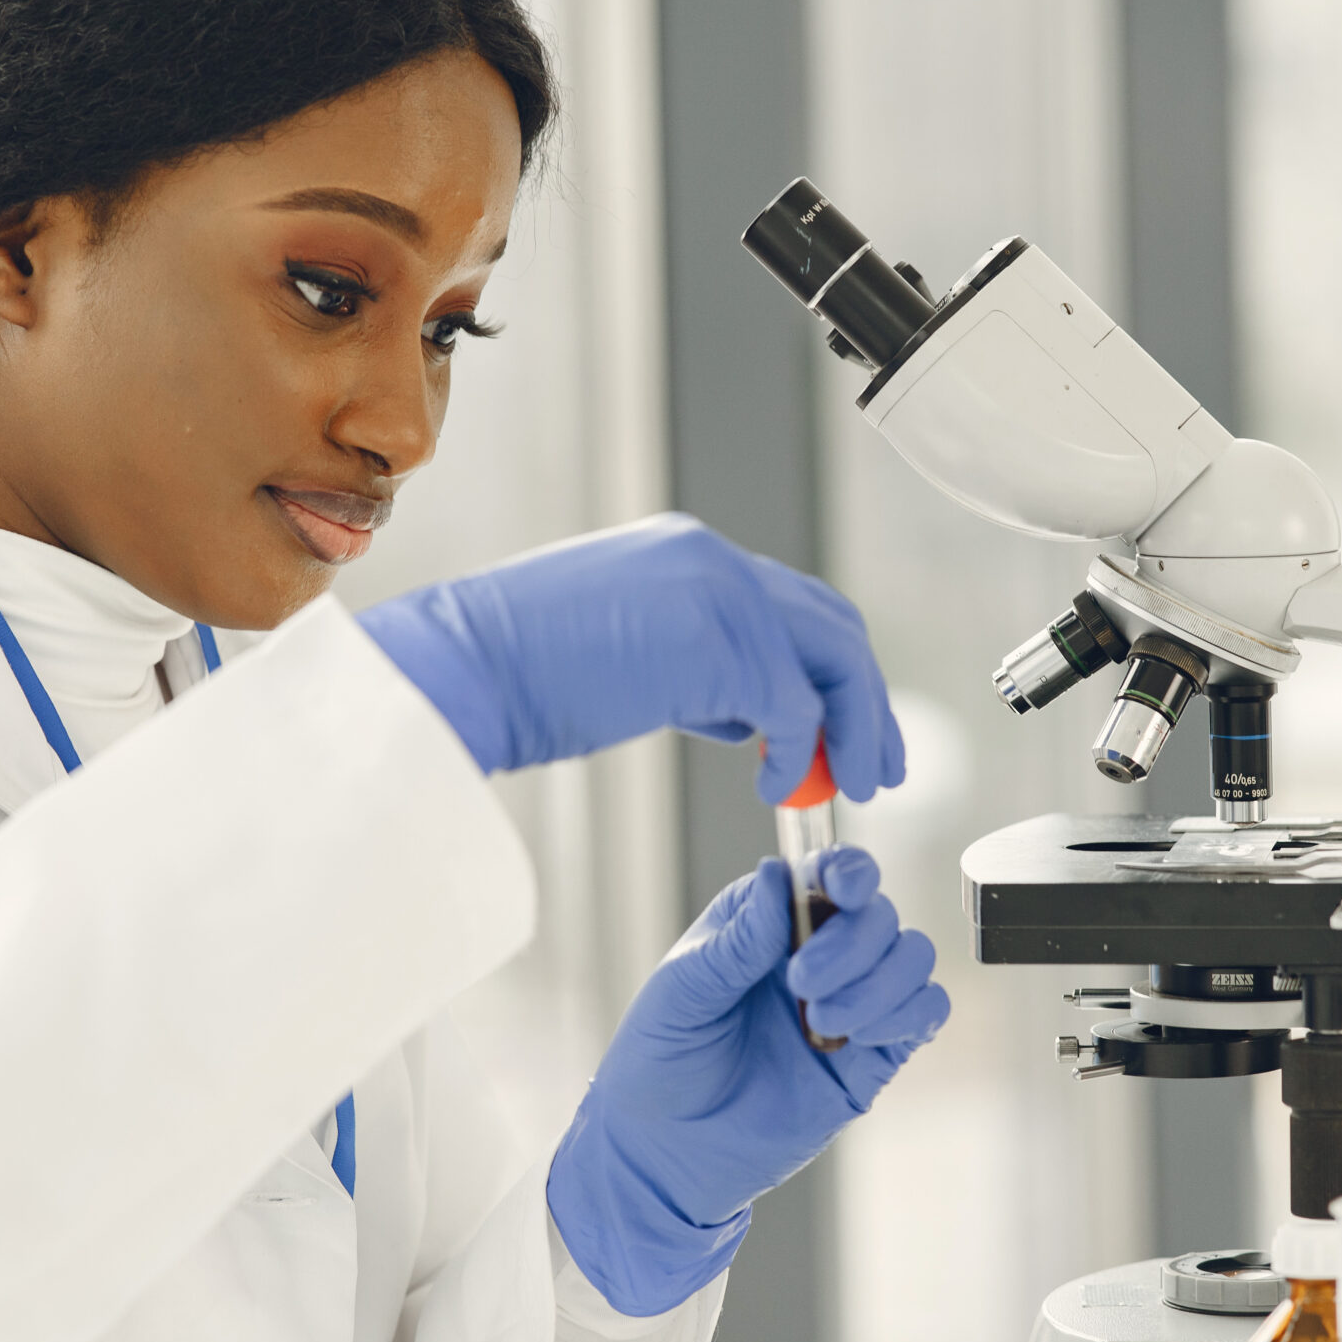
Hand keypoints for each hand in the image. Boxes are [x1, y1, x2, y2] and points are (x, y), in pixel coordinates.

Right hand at [356, 513, 905, 802]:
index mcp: (687, 555)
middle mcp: (712, 559)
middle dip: (865, 699)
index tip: (843, 731)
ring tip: (855, 785)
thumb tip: (746, 714)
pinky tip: (779, 787)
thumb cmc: (517, 676)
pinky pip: (795, 706)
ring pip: (834, 657)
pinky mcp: (717, 645)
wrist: (462, 669)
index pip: (791, 606)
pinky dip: (802, 754)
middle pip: (831, 624)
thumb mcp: (624, 657)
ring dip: (854, 726)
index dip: (828, 671)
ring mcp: (719, 594)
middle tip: (878, 765)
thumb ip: (692, 668)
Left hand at [544, 847, 949, 1314]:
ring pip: (911, 956)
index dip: (848, 870)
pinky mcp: (872, 1058)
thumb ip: (739, 940)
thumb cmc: (660, 1060)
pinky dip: (910, 1014)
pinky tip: (861, 1037)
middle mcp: (817, 952)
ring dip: (880, 982)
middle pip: (878, 913)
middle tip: (800, 985)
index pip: (826, 873)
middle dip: (851, 943)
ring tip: (823, 1022)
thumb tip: (777, 873)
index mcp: (768, 922)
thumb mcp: (684, 992)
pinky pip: (925, 1013)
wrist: (666, 1152)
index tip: (842, 888)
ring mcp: (850, 1003)